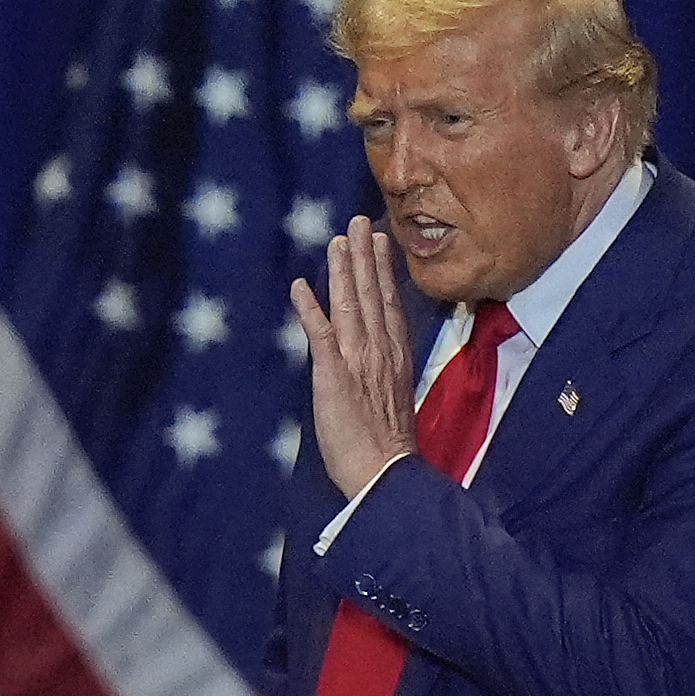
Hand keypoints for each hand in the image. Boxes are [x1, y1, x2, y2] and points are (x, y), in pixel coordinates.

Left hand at [290, 217, 422, 497]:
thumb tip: (375, 359)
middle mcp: (378, 352)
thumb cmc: (386, 447)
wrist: (385, 473)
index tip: (379, 241)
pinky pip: (320, 336)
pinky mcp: (334, 376)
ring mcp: (357, 361)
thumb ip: (382, 373)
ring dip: (342, 271)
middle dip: (364, 257)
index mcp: (394, 357)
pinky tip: (300, 286)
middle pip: (371, 295)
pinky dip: (310, 310)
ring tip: (337, 240)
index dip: (382, 271)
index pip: (388, 305)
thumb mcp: (391, 400)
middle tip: (359, 222)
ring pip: (350, 306)